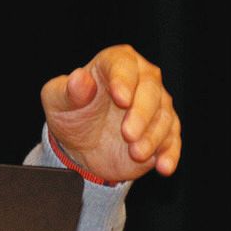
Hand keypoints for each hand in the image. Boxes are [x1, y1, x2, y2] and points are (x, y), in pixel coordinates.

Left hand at [41, 44, 180, 182]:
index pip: (123, 65)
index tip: (120, 98)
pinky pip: (172, 141)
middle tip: (127, 134)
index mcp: (114, 64)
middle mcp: (141, 80)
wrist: (79, 145)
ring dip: (153, 137)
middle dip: (141, 113)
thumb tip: (79, 78)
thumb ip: (68, 90)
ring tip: (136, 153)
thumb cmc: (70, 113)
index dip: (124, 80)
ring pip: (164, 116)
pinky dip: (169, 154)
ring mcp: (156, 106)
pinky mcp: (164, 131)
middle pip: (151, 90)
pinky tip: (163, 166)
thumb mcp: (57, 100)